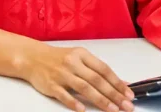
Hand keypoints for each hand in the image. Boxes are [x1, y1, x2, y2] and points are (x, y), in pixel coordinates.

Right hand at [18, 44, 135, 110]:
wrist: (31, 57)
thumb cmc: (58, 59)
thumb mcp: (78, 58)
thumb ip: (97, 70)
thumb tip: (121, 83)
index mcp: (81, 54)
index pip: (103, 69)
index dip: (117, 82)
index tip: (129, 94)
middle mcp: (72, 63)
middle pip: (96, 80)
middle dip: (113, 94)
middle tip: (126, 106)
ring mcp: (60, 74)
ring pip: (83, 87)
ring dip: (100, 99)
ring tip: (112, 109)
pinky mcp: (50, 84)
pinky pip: (63, 94)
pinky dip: (73, 101)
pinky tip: (82, 109)